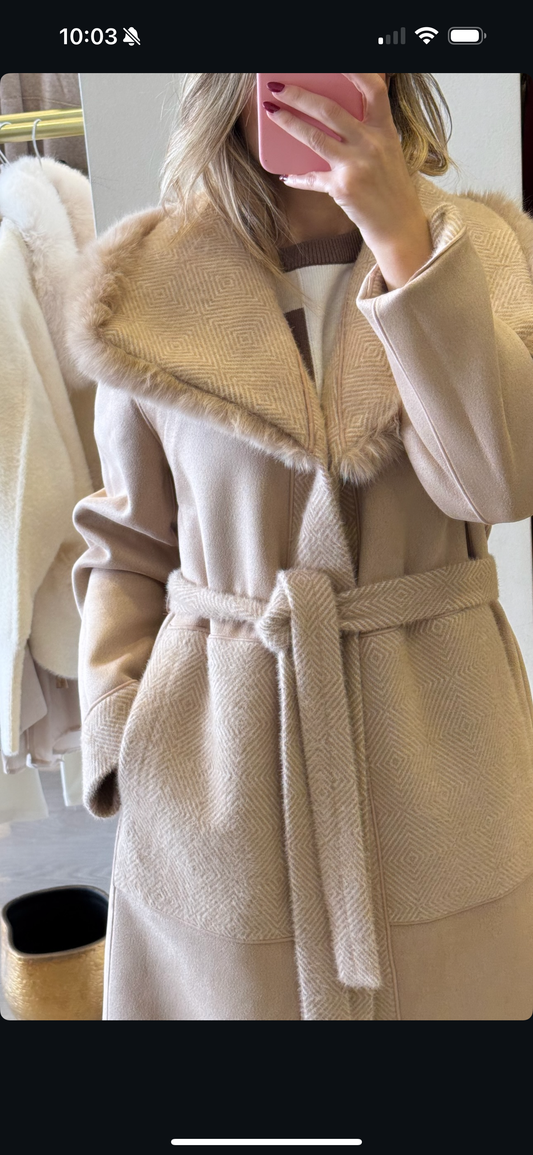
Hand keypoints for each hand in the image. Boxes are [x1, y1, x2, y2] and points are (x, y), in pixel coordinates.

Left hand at [263, 74, 433, 289]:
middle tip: (279, 86)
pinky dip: (297, 176)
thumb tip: (338, 114)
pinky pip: (312, 178)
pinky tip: (286, 174)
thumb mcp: (388, 151)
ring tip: (272, 112)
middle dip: (300, 95)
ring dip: (288, 122)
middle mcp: (371, 144)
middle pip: (330, 110)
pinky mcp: (343, 188)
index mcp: (384, 130)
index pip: (373, 90)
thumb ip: (369, 130)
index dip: (355, 70)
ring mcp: (356, 165)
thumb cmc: (390, 188)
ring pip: (314, 137)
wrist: (399, 226)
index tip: (336, 61)